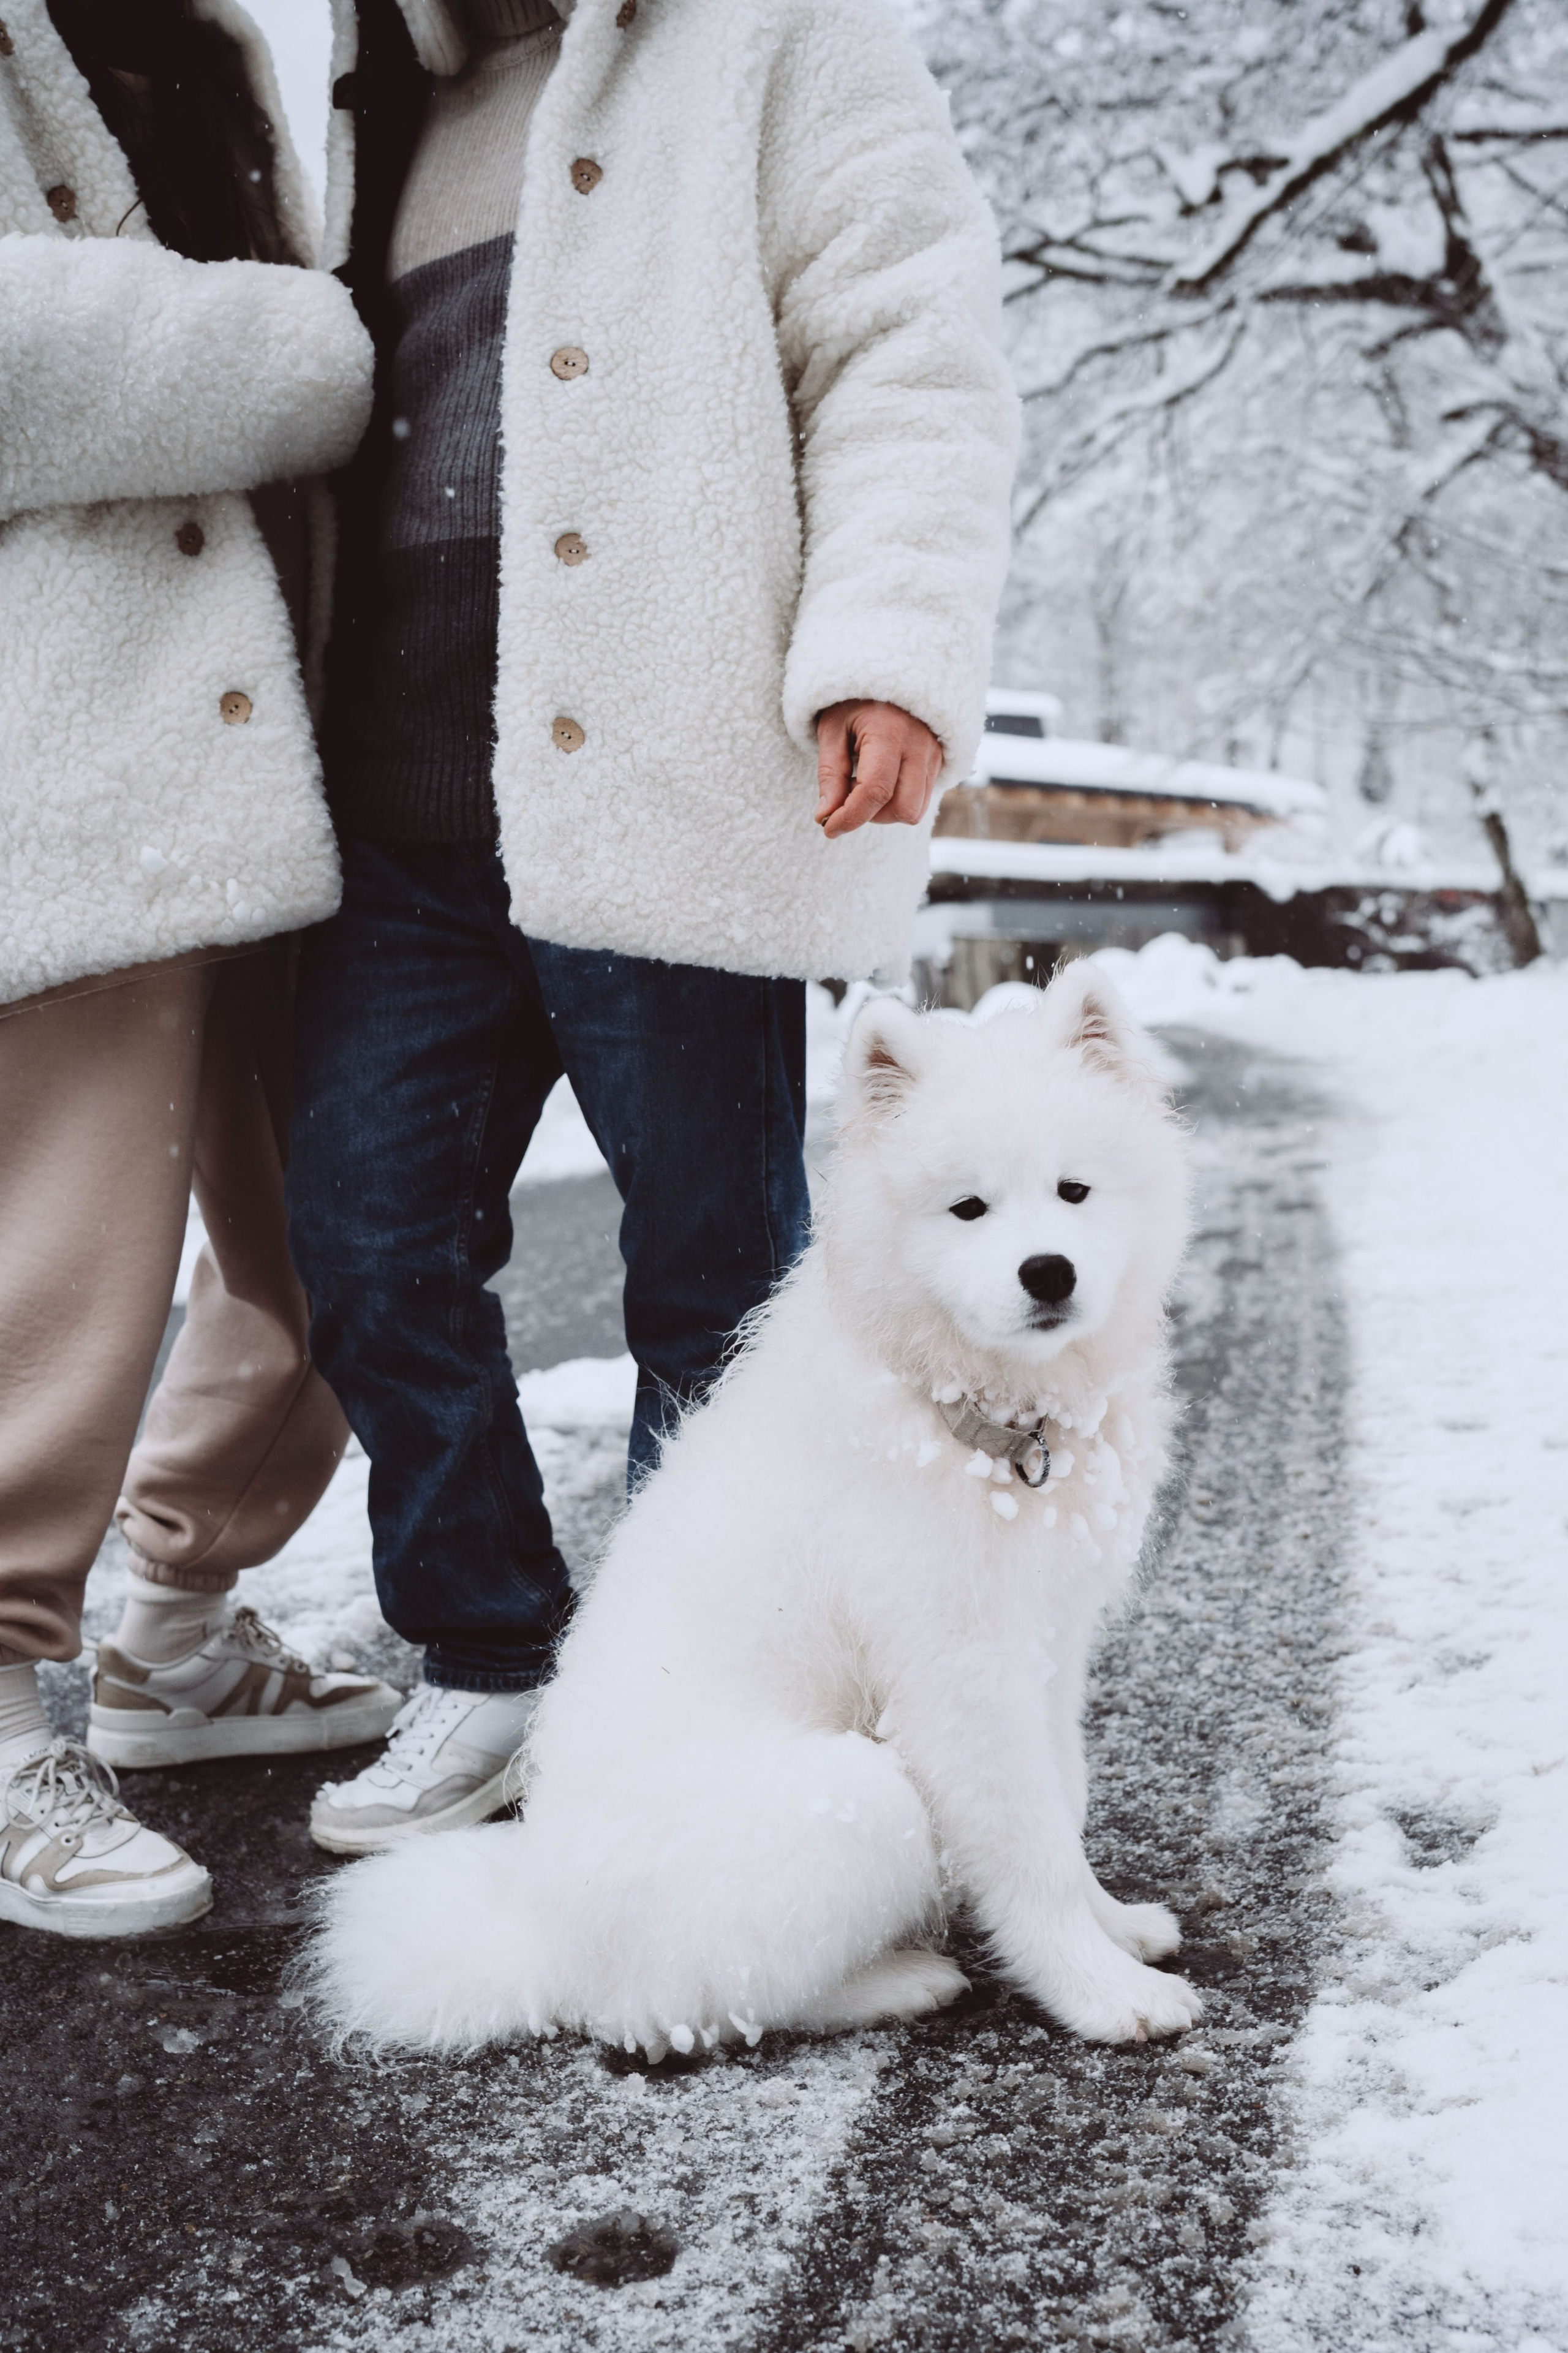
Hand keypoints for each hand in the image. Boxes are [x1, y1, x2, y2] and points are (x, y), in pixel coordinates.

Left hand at [815, 701, 942, 839]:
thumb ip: (830, 774)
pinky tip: (882, 781)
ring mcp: (934, 755)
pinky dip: (898, 801)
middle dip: (872, 816)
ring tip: (864, 785)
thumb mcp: (832, 729)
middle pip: (904, 810)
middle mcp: (919, 746)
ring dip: (885, 811)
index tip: (828, 827)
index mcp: (889, 733)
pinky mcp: (939, 761)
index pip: (875, 792)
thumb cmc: (854, 700)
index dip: (850, 817)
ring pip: (916, 810)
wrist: (889, 672)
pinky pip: (922, 799)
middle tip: (849, 797)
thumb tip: (826, 817)